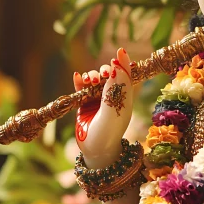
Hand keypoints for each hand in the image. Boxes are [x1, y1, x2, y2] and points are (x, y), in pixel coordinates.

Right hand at [74, 48, 134, 167]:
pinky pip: (82, 88)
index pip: (126, 76)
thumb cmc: (107, 134)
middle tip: (102, 74)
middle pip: (110, 75)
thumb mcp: (112, 112)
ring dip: (91, 76)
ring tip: (88, 80)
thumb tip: (116, 67)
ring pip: (95, 80)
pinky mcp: (84, 104)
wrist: (94, 151)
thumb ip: (114, 90)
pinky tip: (78, 77)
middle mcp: (112, 97)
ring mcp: (98, 100)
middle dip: (105, 70)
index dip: (123, 63)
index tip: (120, 52)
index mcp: (125, 99)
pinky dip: (80, 81)